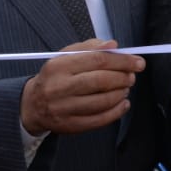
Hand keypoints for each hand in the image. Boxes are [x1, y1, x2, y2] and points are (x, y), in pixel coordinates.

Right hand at [20, 39, 144, 135]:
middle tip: (132, 76)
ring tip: (125, 88)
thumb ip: (90, 48)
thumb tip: (113, 45)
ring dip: (121, 93)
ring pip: (102, 101)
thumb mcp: (65, 56)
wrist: (32, 105)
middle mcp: (58, 87)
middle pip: (101, 81)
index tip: (138, 62)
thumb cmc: (56, 76)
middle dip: (123, 77)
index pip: (97, 60)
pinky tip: (123, 103)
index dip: (122, 61)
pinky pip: (99, 120)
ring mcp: (63, 109)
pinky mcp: (69, 125)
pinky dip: (117, 111)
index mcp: (58, 66)